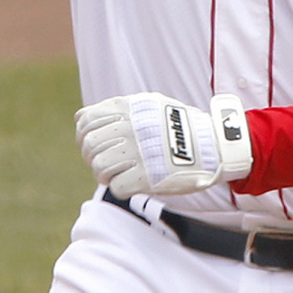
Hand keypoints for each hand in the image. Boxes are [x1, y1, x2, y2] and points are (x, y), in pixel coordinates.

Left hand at [75, 92, 252, 198]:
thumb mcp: (150, 105)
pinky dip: (122, 188)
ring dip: (106, 175)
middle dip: (93, 158)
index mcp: (128, 108)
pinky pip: (116, 187)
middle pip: (89, 146)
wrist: (212, 146)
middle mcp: (129, 128)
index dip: (84, 137)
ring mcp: (137, 153)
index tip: (94, 146)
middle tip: (108, 163)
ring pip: (99, 168)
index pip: (85, 122)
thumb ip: (117, 110)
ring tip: (120, 173)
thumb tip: (80, 119)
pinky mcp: (145, 177)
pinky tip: (133, 182)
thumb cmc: (179, 126)